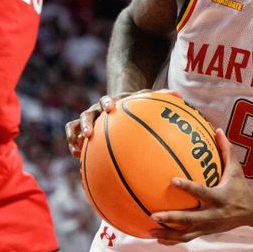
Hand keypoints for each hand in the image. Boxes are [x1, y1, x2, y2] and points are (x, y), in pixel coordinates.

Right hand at [64, 88, 180, 157]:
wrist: (117, 103)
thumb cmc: (135, 104)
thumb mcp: (145, 100)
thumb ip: (161, 97)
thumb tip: (180, 94)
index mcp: (112, 102)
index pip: (108, 100)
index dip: (107, 103)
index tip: (110, 108)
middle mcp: (96, 110)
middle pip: (87, 114)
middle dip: (86, 123)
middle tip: (89, 133)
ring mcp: (88, 120)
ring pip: (74, 125)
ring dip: (75, 136)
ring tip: (78, 149)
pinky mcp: (81, 130)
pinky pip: (73, 137)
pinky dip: (74, 146)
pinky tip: (78, 157)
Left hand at [149, 130, 252, 244]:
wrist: (252, 212)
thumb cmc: (241, 187)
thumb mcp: (236, 169)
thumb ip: (226, 150)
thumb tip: (217, 130)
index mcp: (219, 197)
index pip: (201, 192)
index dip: (188, 187)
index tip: (172, 180)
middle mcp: (213, 214)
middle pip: (190, 219)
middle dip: (171, 218)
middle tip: (153, 215)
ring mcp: (209, 226)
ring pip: (186, 234)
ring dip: (168, 234)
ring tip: (150, 231)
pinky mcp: (206, 233)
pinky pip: (187, 238)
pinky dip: (172, 240)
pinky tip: (157, 238)